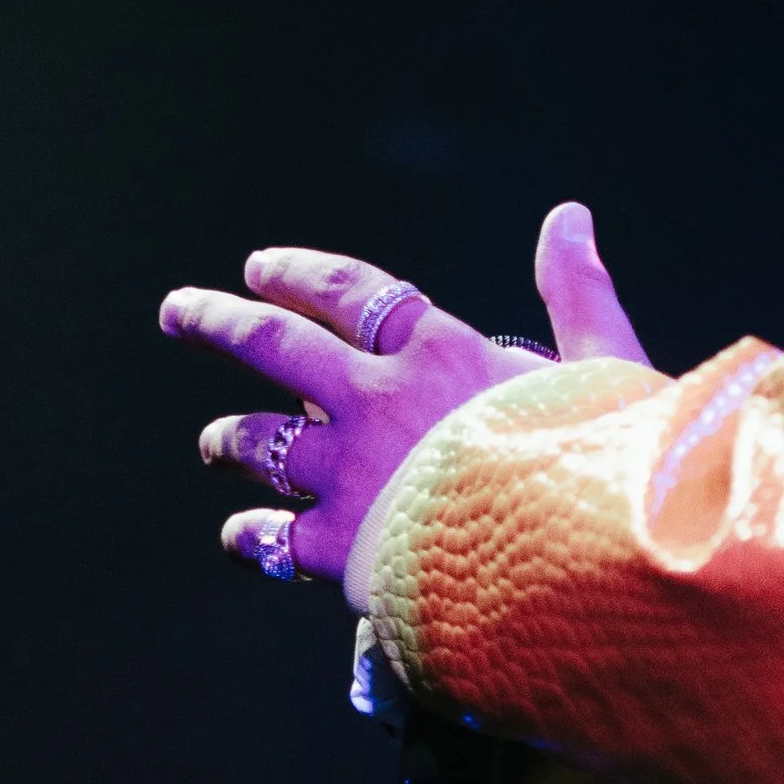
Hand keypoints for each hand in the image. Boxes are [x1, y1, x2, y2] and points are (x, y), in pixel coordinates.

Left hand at [163, 199, 650, 600]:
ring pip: (257, 440)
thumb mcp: (606, 366)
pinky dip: (249, 534)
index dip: (299, 275)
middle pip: (273, 346)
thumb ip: (578, 292)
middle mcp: (377, 401)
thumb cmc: (603, 468)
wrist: (574, 570)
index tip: (259, 268)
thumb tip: (569, 214)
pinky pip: (268, 535)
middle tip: (178, 313)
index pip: (350, 292)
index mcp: (440, 352)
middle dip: (216, 322)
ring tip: (216, 440)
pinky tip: (243, 535)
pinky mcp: (337, 547)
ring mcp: (348, 473)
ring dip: (228, 436)